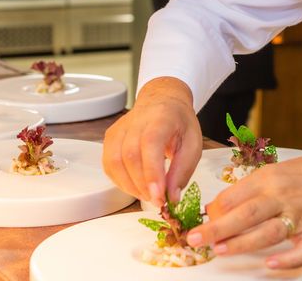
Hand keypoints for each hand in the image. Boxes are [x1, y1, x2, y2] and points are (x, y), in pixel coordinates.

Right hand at [102, 77, 202, 203]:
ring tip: (147, 195)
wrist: (163, 100)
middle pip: (130, 155)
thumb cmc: (179, 122)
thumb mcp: (193, 143)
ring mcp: (120, 128)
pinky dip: (120, 181)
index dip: (152, 172)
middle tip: (158, 201)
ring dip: (130, 186)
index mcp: (161, 117)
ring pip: (114, 161)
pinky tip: (135, 186)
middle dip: (143, 185)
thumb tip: (172, 197)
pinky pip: (108, 164)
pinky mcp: (110, 137)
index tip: (159, 196)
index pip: (151, 143)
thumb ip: (183, 171)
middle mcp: (136, 120)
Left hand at [185, 155, 301, 268]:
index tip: (199, 221)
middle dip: (218, 227)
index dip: (214, 210)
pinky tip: (271, 264)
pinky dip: (288, 258)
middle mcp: (283, 195)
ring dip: (242, 242)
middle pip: (246, 213)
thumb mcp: (276, 171)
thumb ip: (249, 188)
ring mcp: (300, 214)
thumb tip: (218, 208)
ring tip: (220, 249)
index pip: (235, 195)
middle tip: (195, 238)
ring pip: (268, 231)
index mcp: (270, 178)